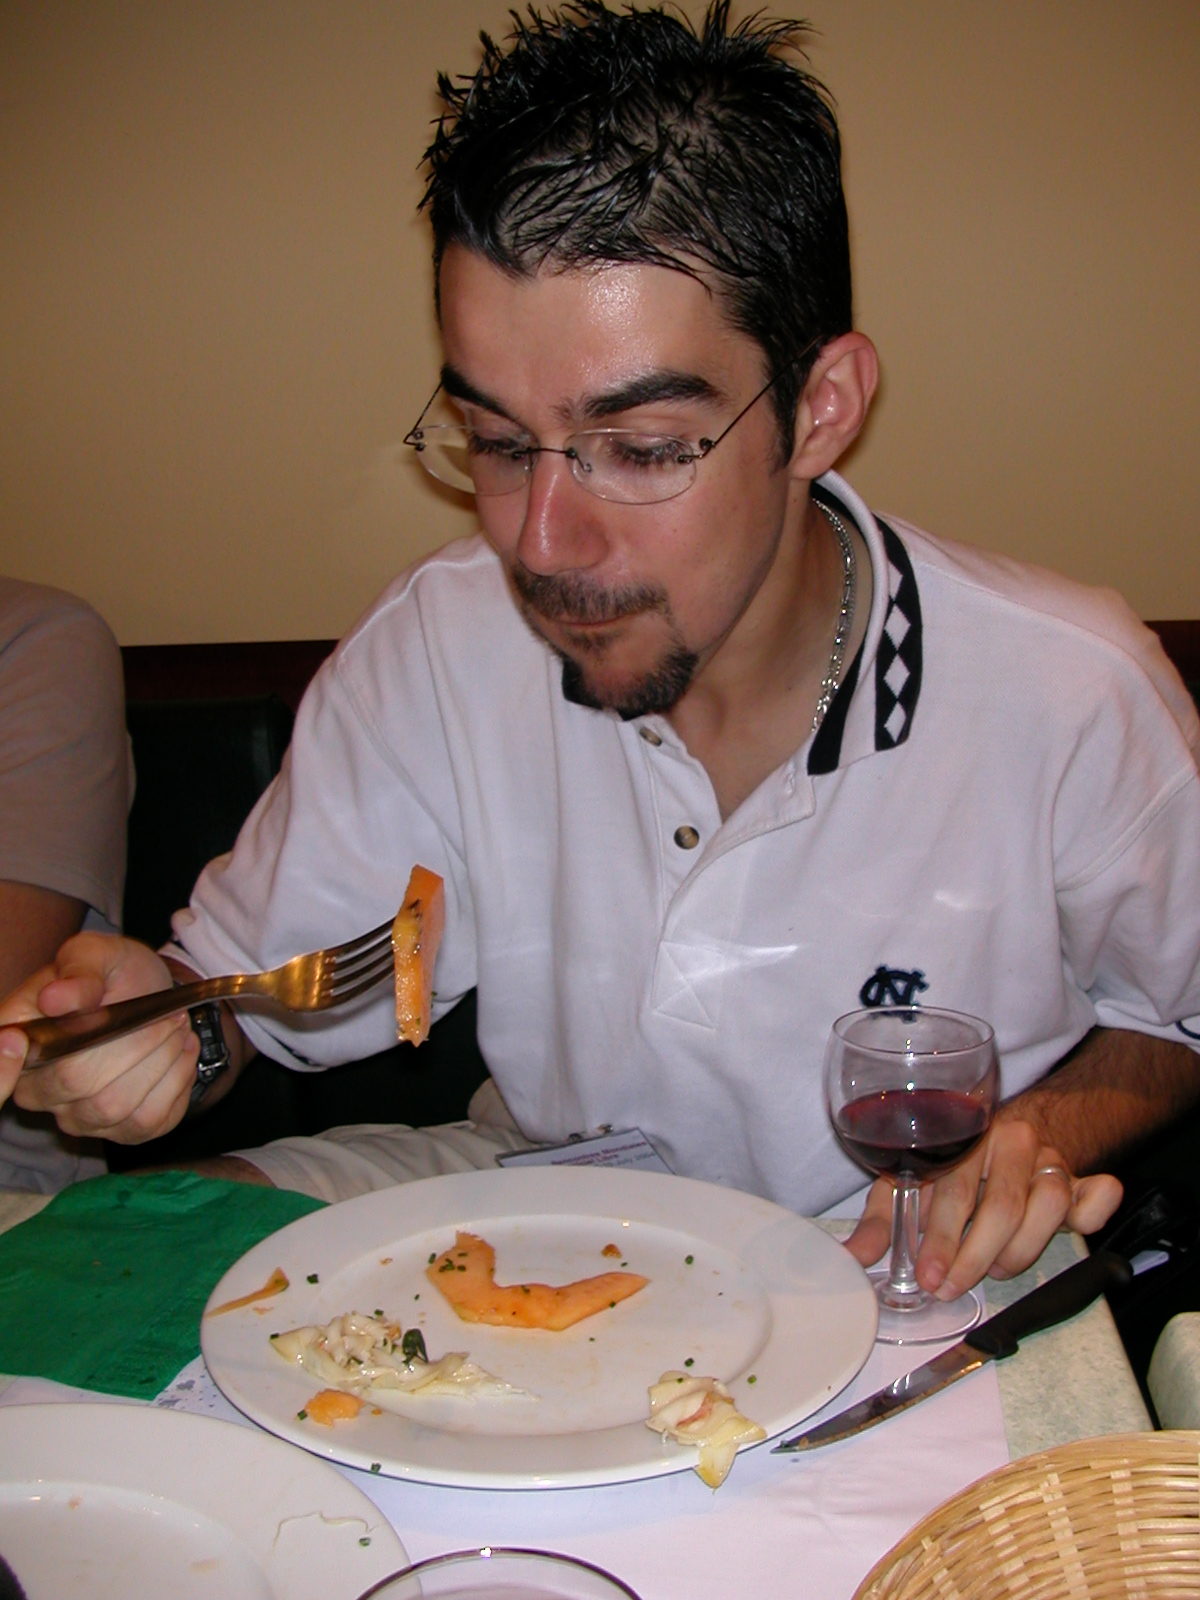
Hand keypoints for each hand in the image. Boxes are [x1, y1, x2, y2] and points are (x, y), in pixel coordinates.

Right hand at [0, 932, 199, 1142]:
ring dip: (160, 1062)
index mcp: (19, 1043)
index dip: (11, 1066)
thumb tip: (54, 997)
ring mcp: (78, 1117)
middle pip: (78, 1083)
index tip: (58, 1034)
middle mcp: (37, 1090)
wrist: (152, 995)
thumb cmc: (114, 975)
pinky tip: (181, 1052)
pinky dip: (177, 1082)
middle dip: (133, 1043)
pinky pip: (149, 1121)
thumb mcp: (97, 955)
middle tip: (165, 1014)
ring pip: (115, 1107)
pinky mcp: (120, 1132)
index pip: (5, 1071)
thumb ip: (79, 972)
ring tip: (176, 1028)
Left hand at [844, 1115, 1122, 1295]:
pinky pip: (1097, 1193)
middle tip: (953, 1287)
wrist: (1003, 1134)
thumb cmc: (947, 1167)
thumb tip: (853, 1257)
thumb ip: (881, 1221)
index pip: (954, 1189)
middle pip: (1002, 1204)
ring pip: (1048, 1203)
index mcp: (962, 1138)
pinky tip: (1076, 1228)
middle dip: (975, 1256)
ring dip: (1022, 1248)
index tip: (929, 1276)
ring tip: (997, 1267)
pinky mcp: (1080, 1178)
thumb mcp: (907, 1184)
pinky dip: (1092, 1212)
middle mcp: (1008, 1141)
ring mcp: (1047, 1158)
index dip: (941, 1238)